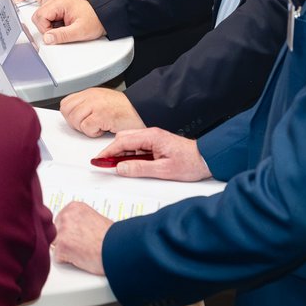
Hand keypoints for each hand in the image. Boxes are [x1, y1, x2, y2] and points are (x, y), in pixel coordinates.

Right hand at [32, 0, 104, 44]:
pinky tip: (62, 27)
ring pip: (41, 17)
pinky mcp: (58, 10)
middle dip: (44, 28)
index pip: (39, 15)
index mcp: (59, 3)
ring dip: (48, 27)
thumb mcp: (79, 31)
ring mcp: (57, 5)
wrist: (103, 16)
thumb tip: (47, 38)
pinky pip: (48, 19)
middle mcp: (56, 1)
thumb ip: (62, 35)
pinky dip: (52, 26)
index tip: (53, 35)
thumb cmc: (95, 20)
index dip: (44, 28)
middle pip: (38, 15)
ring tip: (62, 30)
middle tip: (57, 33)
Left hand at [51, 201, 112, 275]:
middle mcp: (66, 216)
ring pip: (54, 243)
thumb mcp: (95, 219)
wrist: (117, 249)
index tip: (76, 235)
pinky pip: (57, 257)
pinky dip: (67, 261)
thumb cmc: (112, 238)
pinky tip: (79, 258)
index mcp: (74, 207)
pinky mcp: (62, 247)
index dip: (68, 230)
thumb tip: (76, 229)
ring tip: (81, 251)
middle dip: (64, 239)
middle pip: (55, 230)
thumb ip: (80, 221)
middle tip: (79, 245)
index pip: (61, 219)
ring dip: (65, 249)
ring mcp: (62, 231)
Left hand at [60, 88, 145, 136]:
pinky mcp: (101, 115)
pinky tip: (103, 129)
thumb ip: (87, 105)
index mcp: (90, 93)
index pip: (66, 103)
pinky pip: (86, 128)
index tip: (78, 121)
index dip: (69, 115)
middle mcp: (91, 97)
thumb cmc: (126, 109)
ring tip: (98, 126)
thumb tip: (72, 115)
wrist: (143, 109)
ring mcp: (95, 105)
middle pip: (67, 112)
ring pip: (74, 120)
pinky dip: (93, 133)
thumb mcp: (102, 101)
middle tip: (88, 125)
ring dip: (85, 128)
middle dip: (75, 123)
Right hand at [97, 128, 211, 181]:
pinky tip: (130, 164)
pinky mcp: (156, 143)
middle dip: (112, 152)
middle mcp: (151, 134)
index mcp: (151, 137)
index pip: (122, 141)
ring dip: (121, 154)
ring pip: (129, 142)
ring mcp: (153, 138)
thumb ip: (140, 169)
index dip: (108, 152)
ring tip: (118, 167)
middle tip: (105, 165)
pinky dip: (130, 154)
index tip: (99, 160)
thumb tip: (121, 168)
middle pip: (123, 139)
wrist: (207, 159)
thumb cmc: (190, 163)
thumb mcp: (163, 171)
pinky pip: (137, 146)